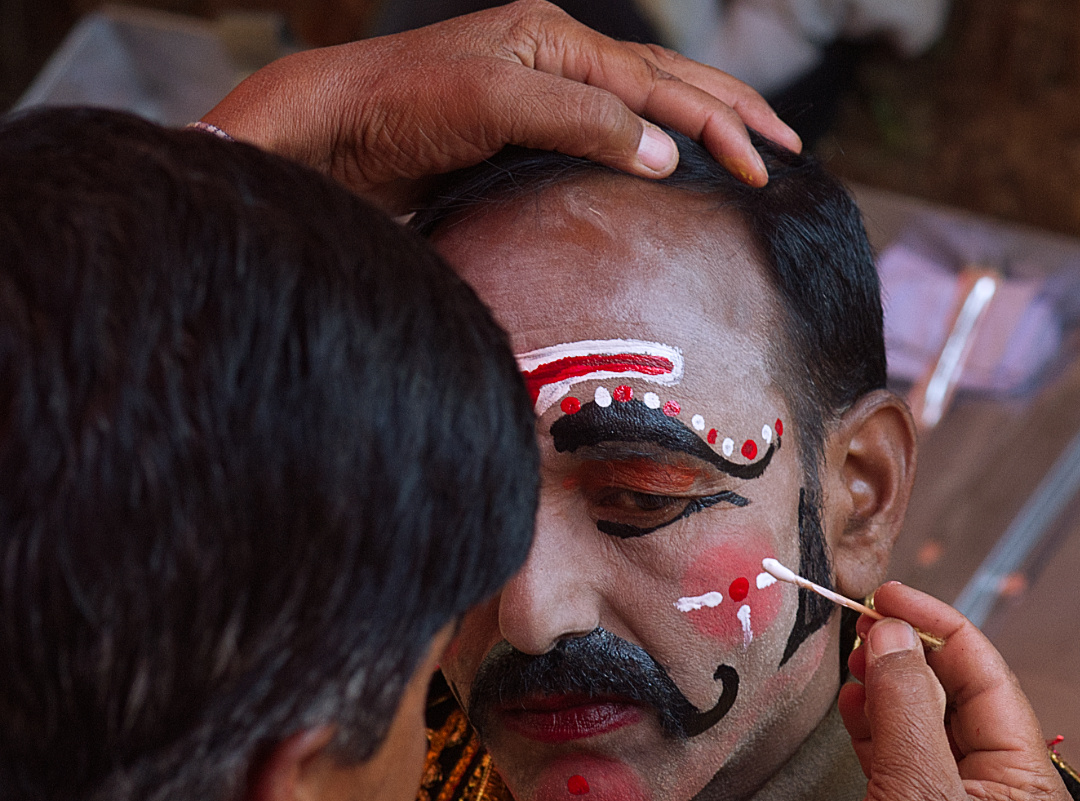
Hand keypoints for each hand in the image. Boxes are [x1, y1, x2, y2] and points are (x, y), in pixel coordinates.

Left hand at [199, 0, 799, 212]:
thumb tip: (666, 152)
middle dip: (731, 114)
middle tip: (789, 148)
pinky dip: (651, 150)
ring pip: (642, 107)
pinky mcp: (522, 136)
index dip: (718, 123)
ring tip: (750, 148)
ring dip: (701, 127)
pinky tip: (669, 170)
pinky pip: (606, 139)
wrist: (334, 138)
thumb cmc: (399, 108)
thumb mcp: (491, 102)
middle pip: (665, 83)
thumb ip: (580, 120)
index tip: (766, 164)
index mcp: (557, 39)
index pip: (660, 84)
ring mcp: (541, 96)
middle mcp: (556, 60)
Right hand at [802, 583, 1076, 800]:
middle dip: (910, 656)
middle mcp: (996, 792)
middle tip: (859, 623)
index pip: (987, 681)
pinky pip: (896, 752)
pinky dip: (871, 723)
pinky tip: (848, 704)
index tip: (886, 594)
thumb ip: (904, 708)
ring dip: (886, 686)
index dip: (937, 628)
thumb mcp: (914, 798)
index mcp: (1026, 786)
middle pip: (955, 697)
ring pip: (922, 722)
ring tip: (848, 658)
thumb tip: (886, 633)